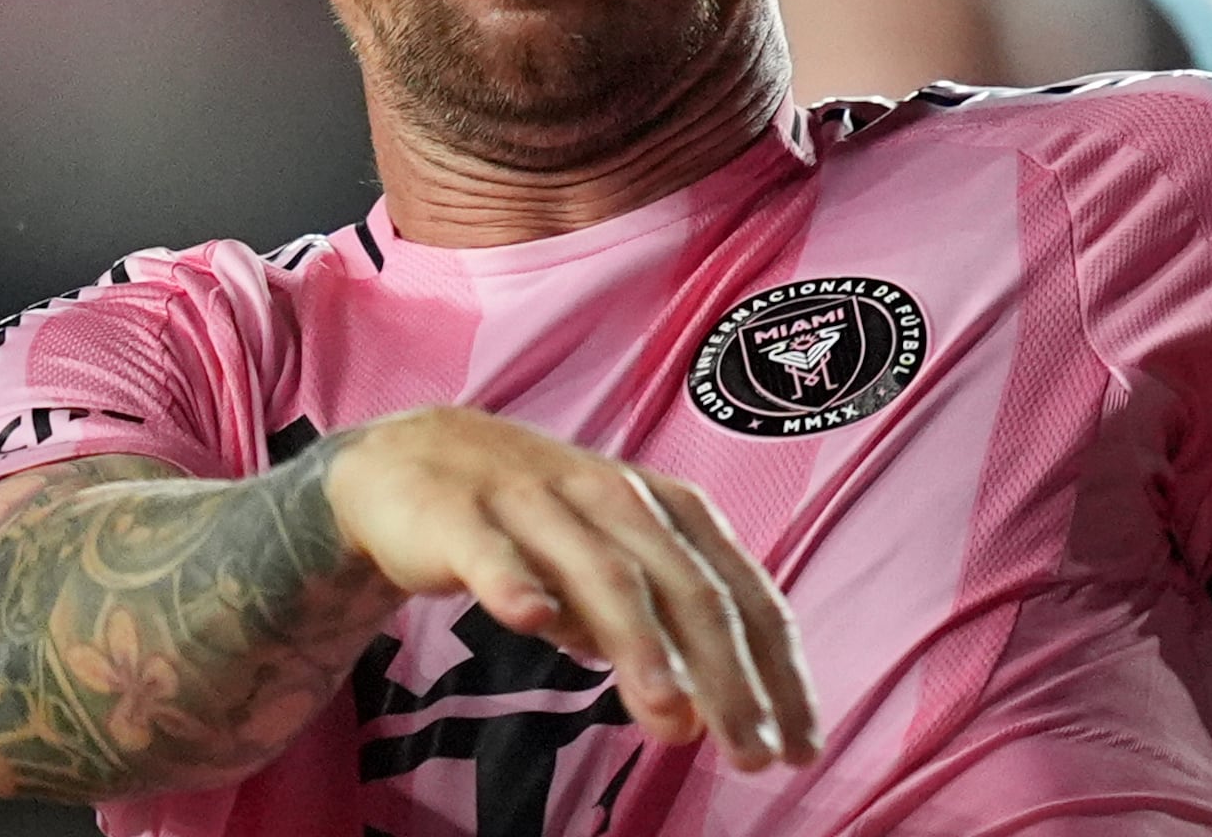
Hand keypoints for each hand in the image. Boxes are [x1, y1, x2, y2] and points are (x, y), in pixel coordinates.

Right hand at [323, 406, 820, 771]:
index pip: (741, 593)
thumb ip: (659, 634)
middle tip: (754, 752)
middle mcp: (614, 498)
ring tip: (673, 713)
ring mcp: (537, 502)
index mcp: (666, 511)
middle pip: (686, 589)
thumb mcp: (612, 571)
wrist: (411, 459)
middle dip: (728, 675)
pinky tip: (531, 620)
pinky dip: (513, 581)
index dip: (778, 670)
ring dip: (641, 643)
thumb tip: (704, 716)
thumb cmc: (538, 524)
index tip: (801, 744)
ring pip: (601, 572)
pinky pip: (491, 551)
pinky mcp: (460, 515)